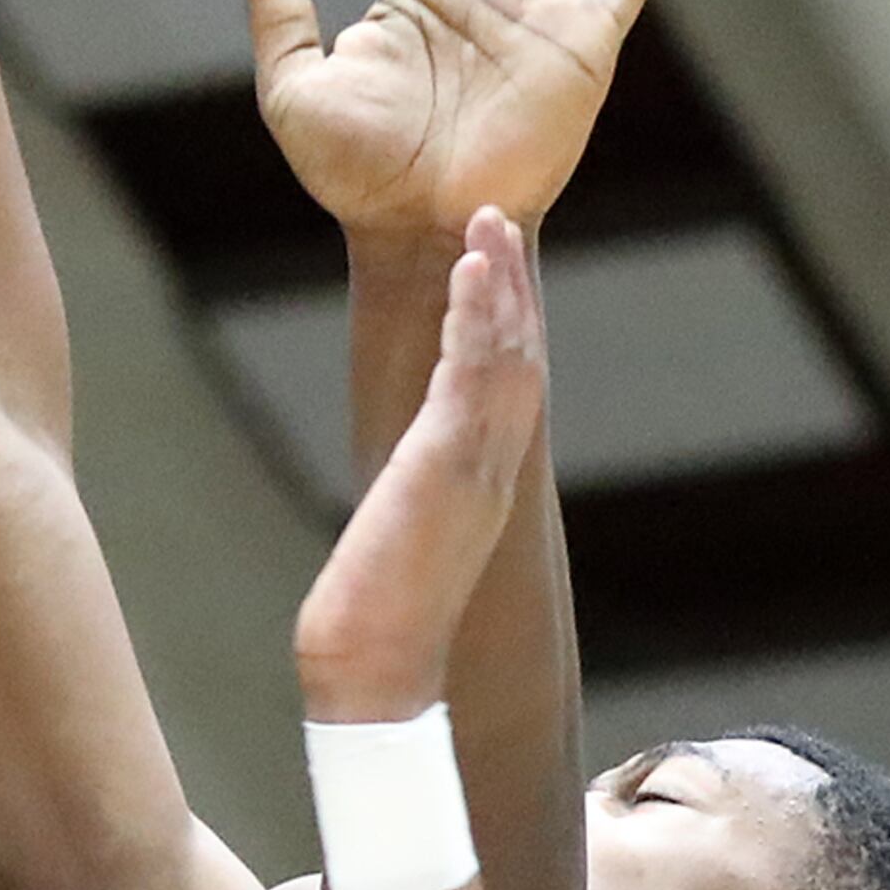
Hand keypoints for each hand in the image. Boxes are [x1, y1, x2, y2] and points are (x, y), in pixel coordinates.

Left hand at [293, 208, 547, 719]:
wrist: (371, 672)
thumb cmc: (373, 627)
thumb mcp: (397, 550)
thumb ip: (408, 516)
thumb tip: (392, 511)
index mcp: (482, 487)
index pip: (506, 390)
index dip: (506, 325)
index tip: (493, 272)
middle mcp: (493, 470)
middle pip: (518, 357)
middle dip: (510, 287)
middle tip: (497, 218)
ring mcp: (478, 466)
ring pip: (506, 354)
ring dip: (498, 282)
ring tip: (485, 219)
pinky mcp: (448, 465)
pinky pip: (474, 373)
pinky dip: (477, 314)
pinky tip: (469, 267)